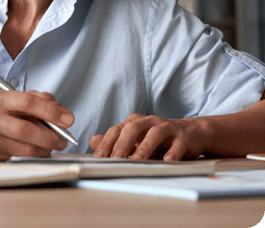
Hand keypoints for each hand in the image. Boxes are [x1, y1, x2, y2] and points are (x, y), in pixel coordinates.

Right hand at [0, 89, 73, 159]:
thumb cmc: (10, 112)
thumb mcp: (24, 98)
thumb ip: (43, 100)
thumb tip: (63, 115)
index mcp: (0, 99)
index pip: (27, 102)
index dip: (50, 111)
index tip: (68, 119)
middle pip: (24, 129)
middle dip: (49, 136)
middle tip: (63, 139)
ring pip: (25, 149)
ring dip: (46, 148)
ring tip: (55, 145)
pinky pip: (23, 158)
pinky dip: (38, 155)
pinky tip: (43, 150)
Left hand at [89, 113, 210, 160]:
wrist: (191, 133)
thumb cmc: (159, 140)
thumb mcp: (136, 140)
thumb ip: (115, 142)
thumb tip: (92, 141)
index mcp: (134, 122)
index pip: (116, 131)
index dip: (106, 144)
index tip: (98, 159)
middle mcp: (148, 121)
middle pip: (132, 129)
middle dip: (122, 145)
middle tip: (114, 160)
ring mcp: (166, 127)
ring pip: (154, 134)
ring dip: (144, 147)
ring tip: (136, 161)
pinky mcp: (183, 136)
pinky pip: (177, 143)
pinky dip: (172, 152)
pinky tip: (168, 162)